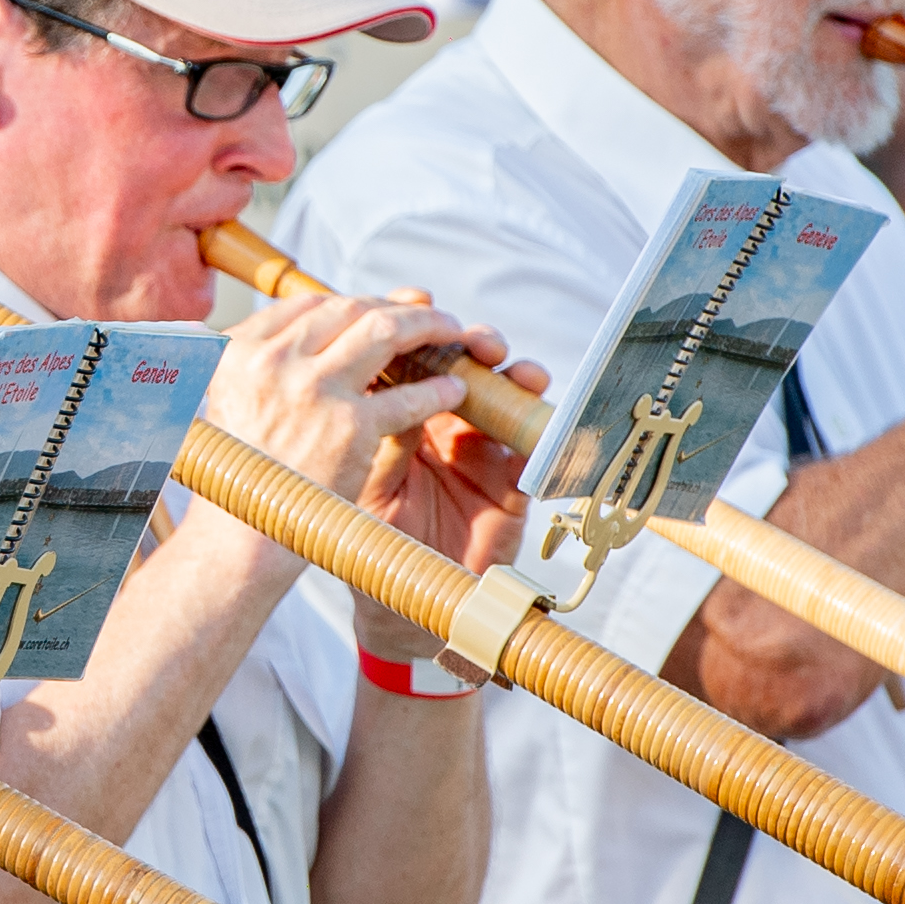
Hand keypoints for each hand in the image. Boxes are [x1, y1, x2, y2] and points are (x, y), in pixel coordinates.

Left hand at [357, 305, 536, 606]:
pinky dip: (540, 433)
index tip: (418, 303)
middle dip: (475, 344)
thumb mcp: (364, 477)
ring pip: (507, 399)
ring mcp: (482, 451)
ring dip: (517, 379)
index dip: (419, 329)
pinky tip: (539, 420)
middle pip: (468, 368)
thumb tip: (378, 377)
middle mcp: (447, 424)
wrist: (397, 600)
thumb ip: (376, 432)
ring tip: (517, 372)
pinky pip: (533, 452)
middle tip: (475, 340)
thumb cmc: (371, 535)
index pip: (415, 359)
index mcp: (405, 414)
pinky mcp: (511, 485)